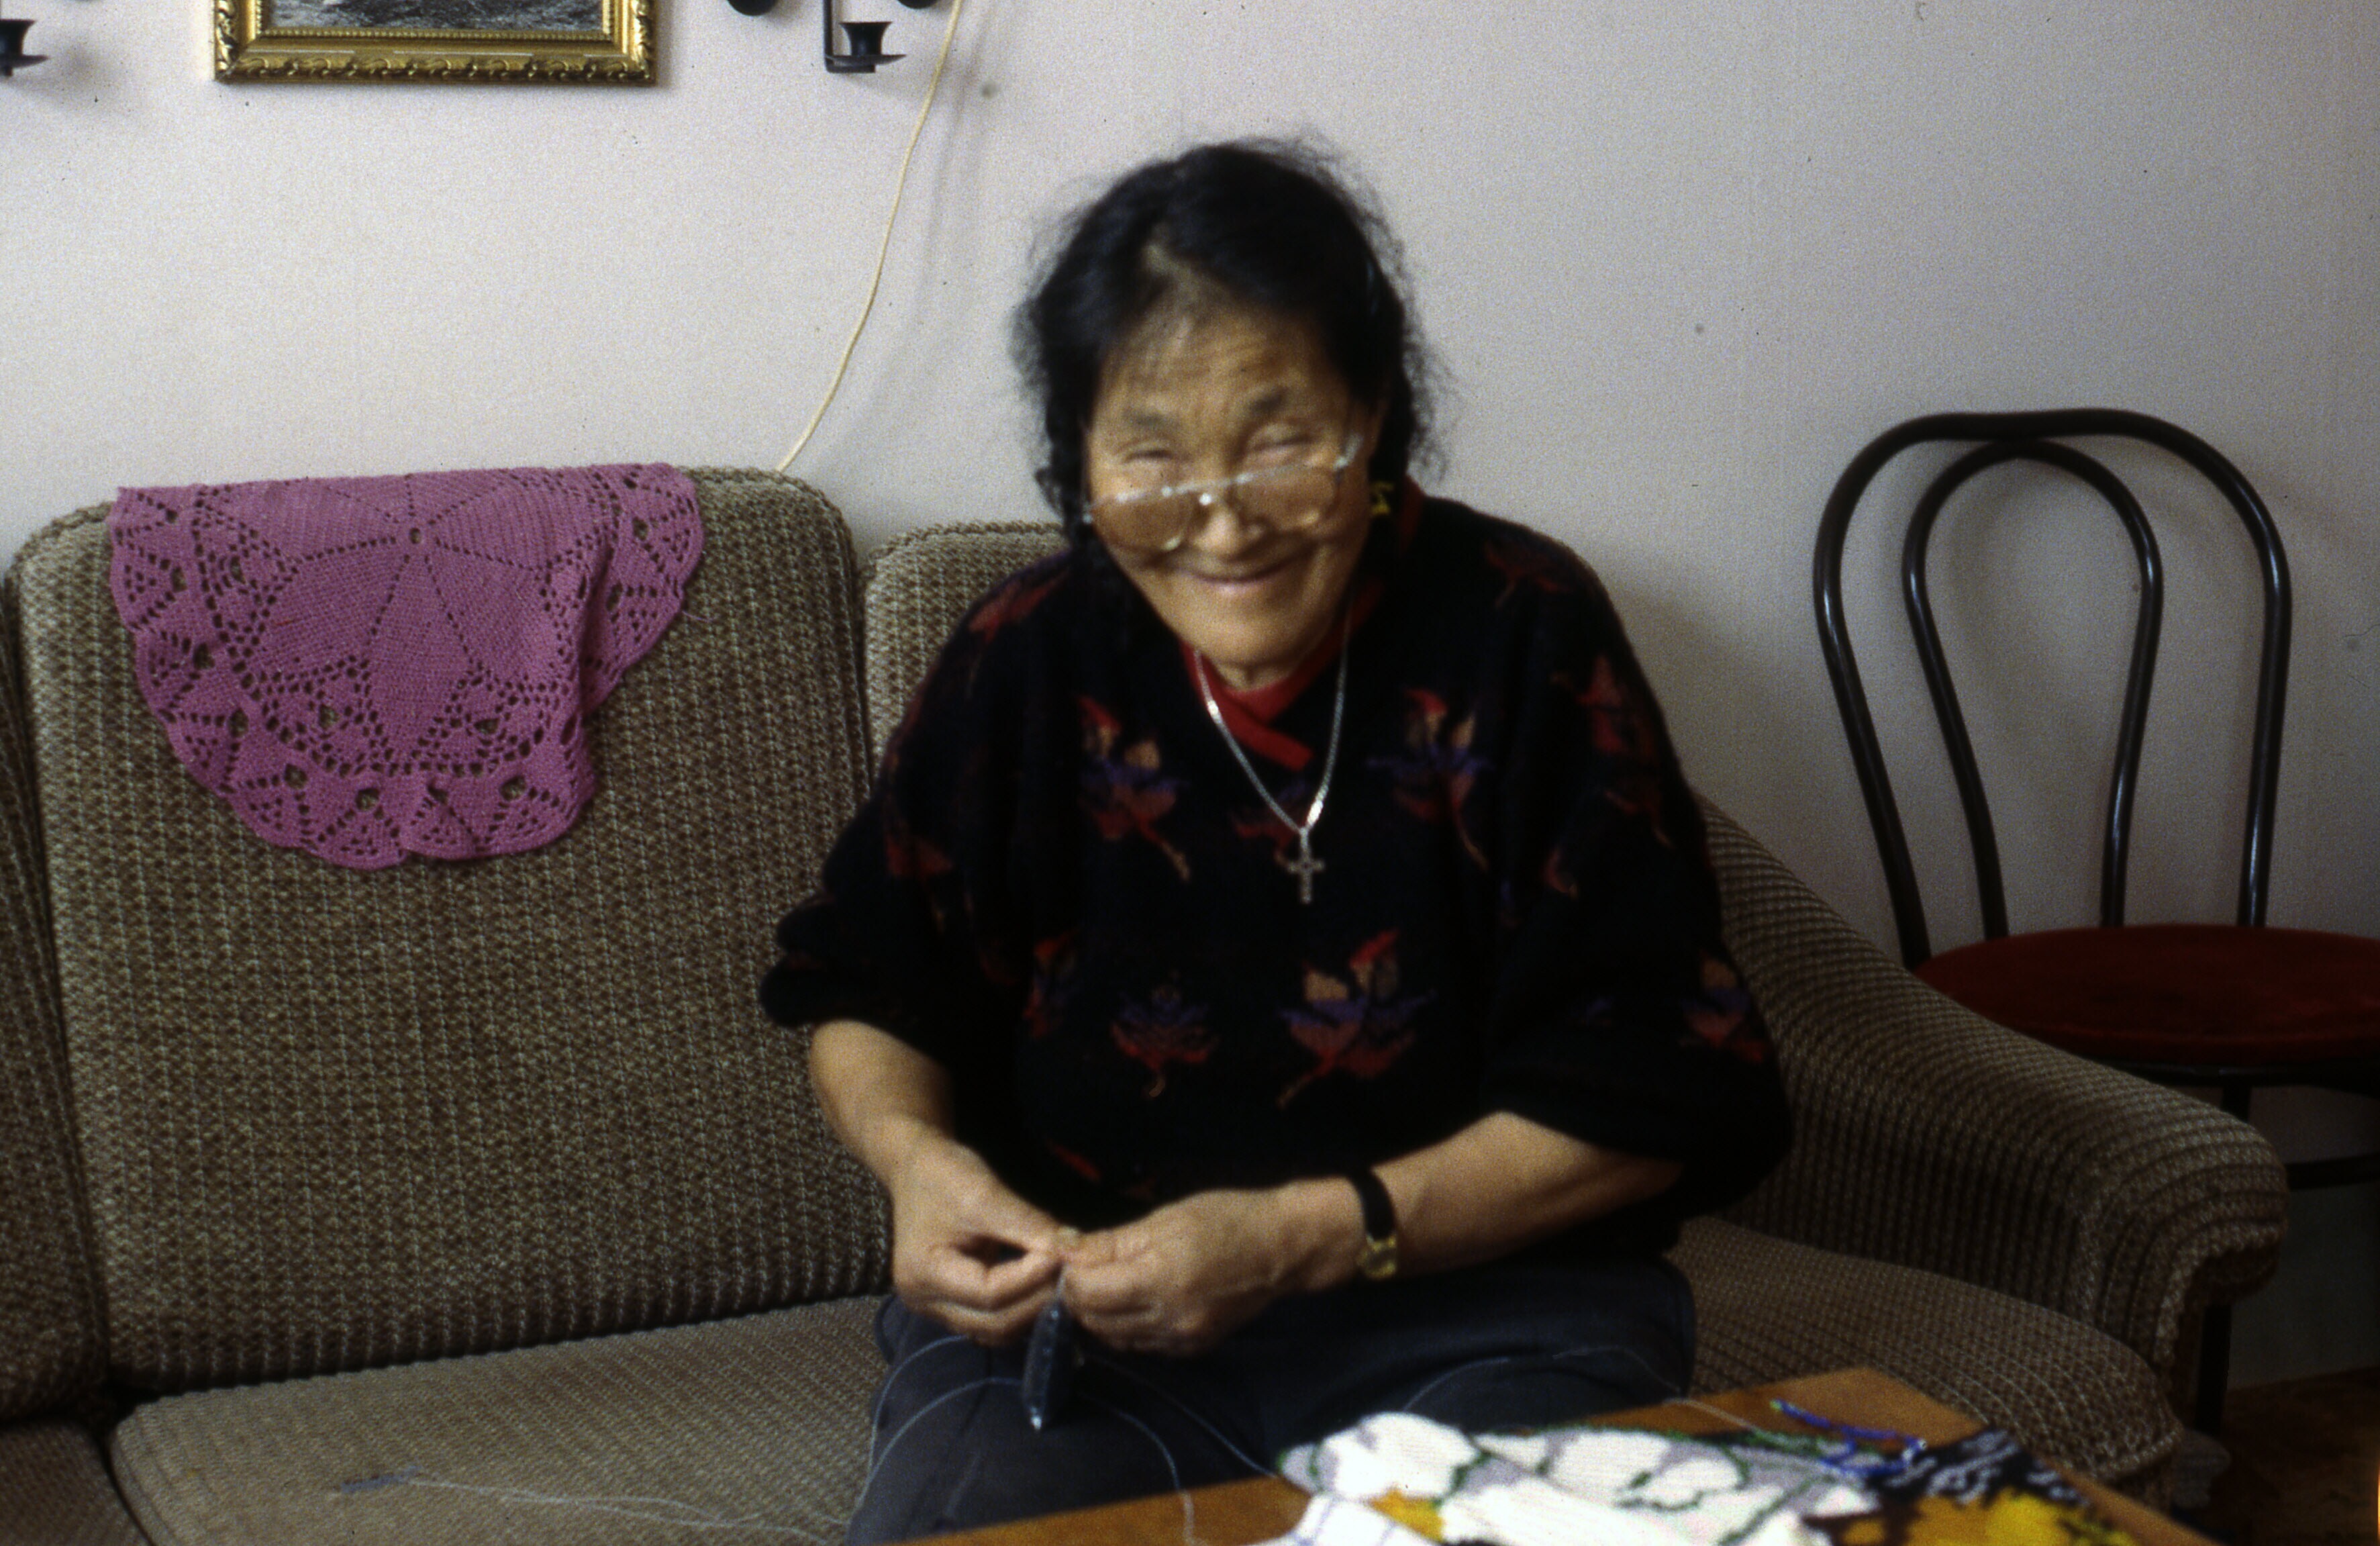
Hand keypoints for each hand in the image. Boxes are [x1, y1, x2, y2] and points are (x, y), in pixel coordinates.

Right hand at [883, 1131, 1064, 1345]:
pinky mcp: (951, 1306)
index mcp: (923, 1274)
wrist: (915, 1168)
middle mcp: (924, 1301)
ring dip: (1033, 1310)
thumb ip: (1029, 1225)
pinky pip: (992, 1322)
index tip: (1061, 1255)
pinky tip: (1042, 1286)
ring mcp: (935, 1309)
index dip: (1031, 1278)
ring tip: (1059, 1279)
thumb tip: (1075, 1250)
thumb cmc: (945, 1174)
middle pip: (994, 1323)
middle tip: (1069, 1272)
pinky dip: (1020, 1309)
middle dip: (1037, 1300)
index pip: (989, 1295)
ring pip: (996, 1330)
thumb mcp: (986, 1193)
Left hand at [1059, 1184, 1353, 1357]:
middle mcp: (1169, 1318)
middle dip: (1079, 1296)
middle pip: (1095, 1320)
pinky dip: (1126, 1327)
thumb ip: (1111, 1241)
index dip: (1068, 1275)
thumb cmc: (1227, 1220)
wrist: (1283, 1249)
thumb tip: (1062, 1248)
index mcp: (1160, 1279)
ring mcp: (1183, 1338)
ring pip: (1115, 1338)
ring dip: (1099, 1314)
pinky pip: (1142, 1346)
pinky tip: (1132, 1302)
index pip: (1086, 1293)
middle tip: (1082, 1269)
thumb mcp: (1166, 1218)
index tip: (1069, 1256)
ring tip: (1104, 1284)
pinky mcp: (1193, 1349)